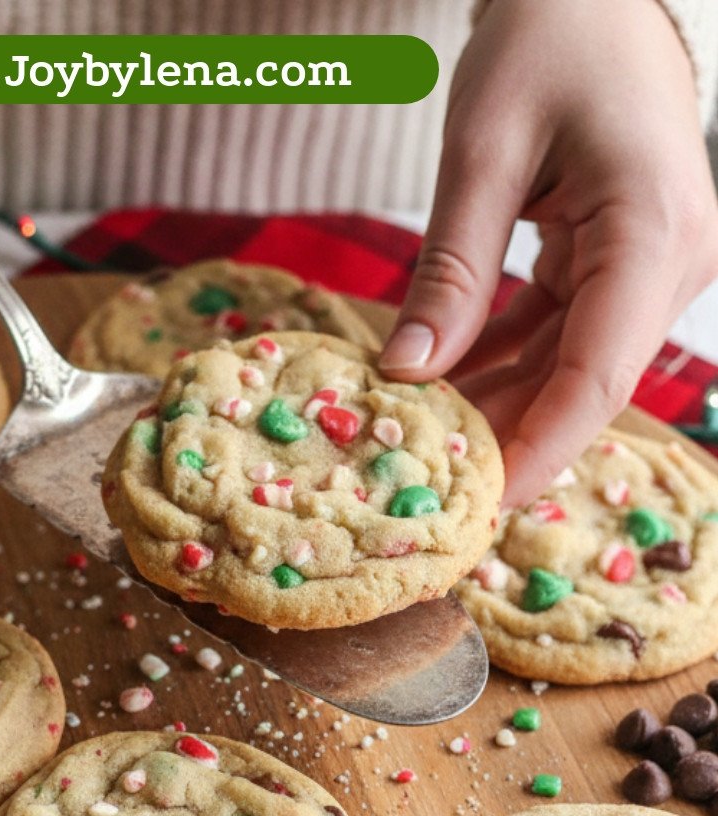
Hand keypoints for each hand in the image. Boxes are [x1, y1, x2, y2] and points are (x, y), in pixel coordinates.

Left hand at [379, 0, 717, 504]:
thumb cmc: (551, 31)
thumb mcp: (483, 149)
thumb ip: (450, 269)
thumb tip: (406, 375)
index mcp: (653, 231)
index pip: (596, 376)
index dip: (536, 450)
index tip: (476, 507)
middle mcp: (670, 261)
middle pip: (585, 385)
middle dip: (507, 442)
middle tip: (426, 496)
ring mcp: (652, 267)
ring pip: (570, 370)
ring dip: (497, 409)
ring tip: (416, 448)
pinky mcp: (621, 265)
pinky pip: (560, 337)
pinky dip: (500, 366)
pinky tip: (436, 392)